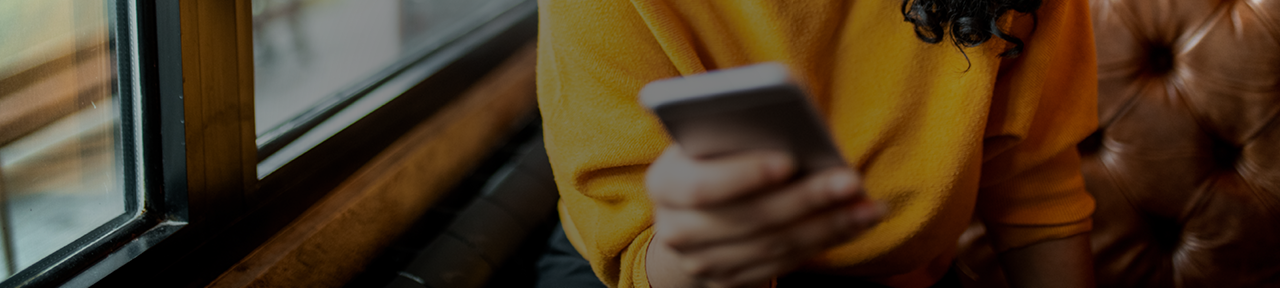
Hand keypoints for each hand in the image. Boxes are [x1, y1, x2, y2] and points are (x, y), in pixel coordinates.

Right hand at [644, 145, 886, 287]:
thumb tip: (788, 93)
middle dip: (804, 199)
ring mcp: (702, 261)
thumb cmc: (715, 156)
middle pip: (748, 219)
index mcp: (665, 183)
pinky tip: (856, 221)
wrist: (694, 213)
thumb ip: (739, 121)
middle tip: (850, 179)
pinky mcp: (730, 281)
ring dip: (827, 225)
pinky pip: (784, 263)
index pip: (702, 185)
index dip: (744, 175)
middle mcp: (676, 228)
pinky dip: (825, 241)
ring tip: (867, 204)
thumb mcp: (712, 135)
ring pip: (773, 245)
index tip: (788, 160)